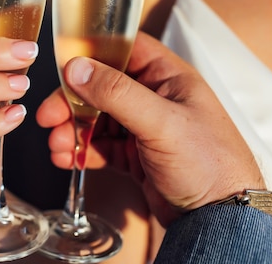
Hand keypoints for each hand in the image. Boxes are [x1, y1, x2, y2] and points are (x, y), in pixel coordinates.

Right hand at [37, 32, 263, 225]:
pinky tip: (70, 159)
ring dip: (74, 130)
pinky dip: (83, 150)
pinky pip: (101, 145)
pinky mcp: (137, 155)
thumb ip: (117, 93)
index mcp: (169, 78)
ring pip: (98, 119)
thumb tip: (78, 68)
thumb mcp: (160, 123)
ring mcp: (145, 128)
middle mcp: (156, 98)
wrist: (221, 220)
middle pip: (102, 87)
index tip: (64, 66)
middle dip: (72, 103)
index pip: (124, 50)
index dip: (93, 54)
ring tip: (59, 147)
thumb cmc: (210, 165)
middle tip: (50, 117)